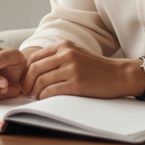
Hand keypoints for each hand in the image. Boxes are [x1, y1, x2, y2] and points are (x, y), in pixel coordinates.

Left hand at [21, 40, 138, 100]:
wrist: (118, 75)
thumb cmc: (95, 67)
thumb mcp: (75, 53)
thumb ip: (57, 56)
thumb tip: (33, 68)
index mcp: (63, 45)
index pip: (35, 57)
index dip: (26, 71)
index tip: (26, 80)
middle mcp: (66, 54)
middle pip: (34, 69)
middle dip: (27, 83)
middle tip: (26, 92)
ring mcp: (71, 69)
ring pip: (41, 81)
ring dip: (35, 92)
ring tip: (36, 97)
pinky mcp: (77, 84)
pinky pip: (51, 91)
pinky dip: (44, 97)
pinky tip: (45, 99)